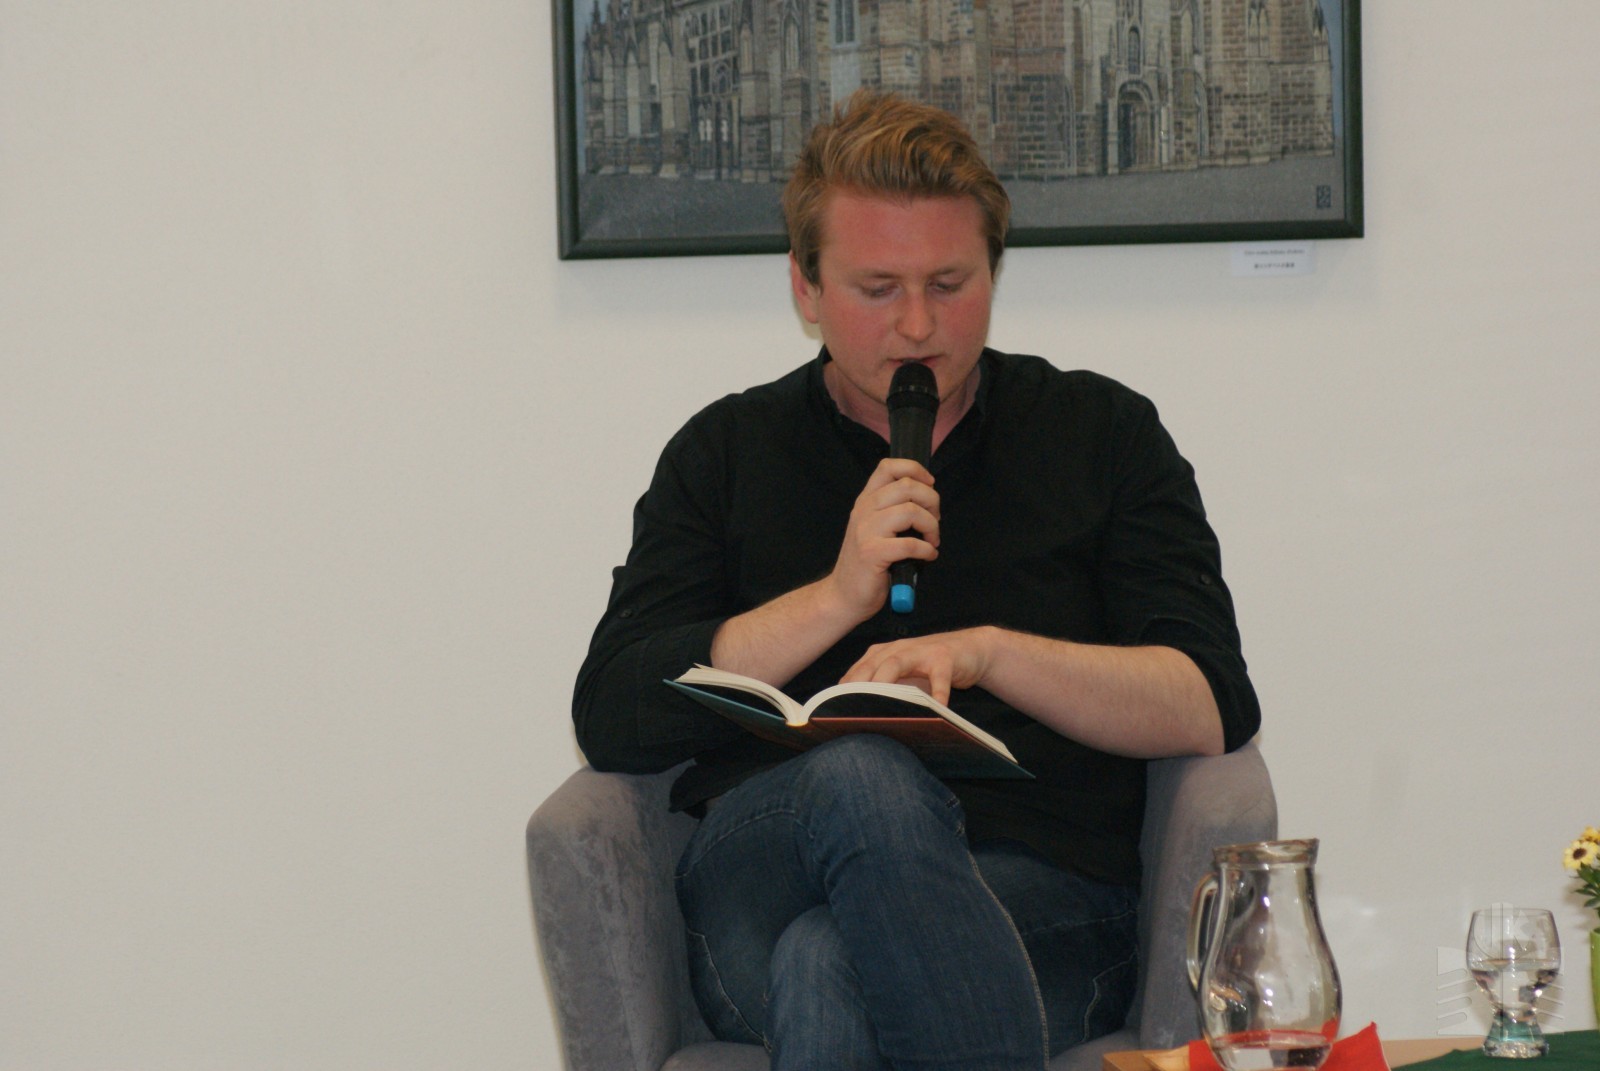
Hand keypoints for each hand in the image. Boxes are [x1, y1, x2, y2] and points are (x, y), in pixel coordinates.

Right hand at [825, 458, 939, 620]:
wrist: (842, 595)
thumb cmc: (866, 564)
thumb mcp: (874, 528)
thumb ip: (893, 510)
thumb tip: (928, 499)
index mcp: (866, 501)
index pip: (888, 466)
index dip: (915, 470)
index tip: (929, 486)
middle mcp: (864, 511)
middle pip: (907, 486)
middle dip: (932, 501)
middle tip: (934, 521)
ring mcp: (866, 531)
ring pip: (911, 511)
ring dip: (931, 527)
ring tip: (932, 541)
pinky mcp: (872, 554)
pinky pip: (910, 544)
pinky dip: (927, 550)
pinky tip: (927, 556)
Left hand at [840, 627, 996, 705]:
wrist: (970, 649)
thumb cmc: (931, 668)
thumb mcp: (905, 677)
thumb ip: (885, 690)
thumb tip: (858, 717)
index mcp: (883, 654)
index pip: (857, 671)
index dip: (844, 689)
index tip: (831, 708)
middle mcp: (898, 649)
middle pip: (871, 665)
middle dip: (857, 686)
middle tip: (846, 708)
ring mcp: (921, 651)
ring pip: (897, 664)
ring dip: (885, 683)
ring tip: (878, 704)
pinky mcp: (945, 657)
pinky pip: (939, 676)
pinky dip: (937, 692)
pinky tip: (936, 708)